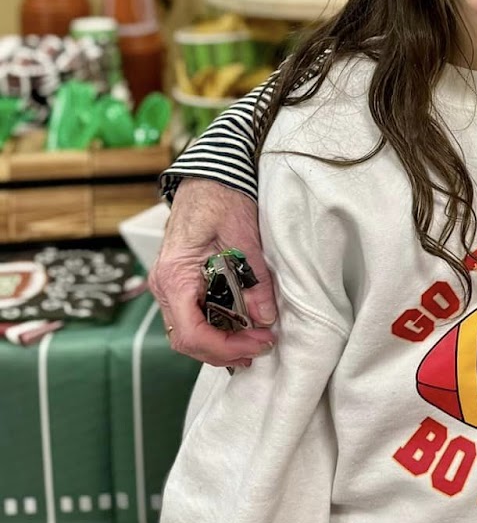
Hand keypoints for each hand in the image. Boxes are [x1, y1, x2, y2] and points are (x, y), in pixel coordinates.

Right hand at [147, 179, 276, 366]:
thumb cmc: (221, 196)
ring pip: (189, 331)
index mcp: (174, 275)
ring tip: (256, 340)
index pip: (190, 332)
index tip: (257, 343)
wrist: (208, 173)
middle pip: (187, 339)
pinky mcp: (180, 281)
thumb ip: (255, 278)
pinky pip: (193, 315)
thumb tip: (265, 317)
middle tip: (263, 344)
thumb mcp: (244, 235)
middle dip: (225, 349)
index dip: (225, 346)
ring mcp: (169, 285)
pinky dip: (216, 326)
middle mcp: (164, 285)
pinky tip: (241, 326)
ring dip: (221, 341)